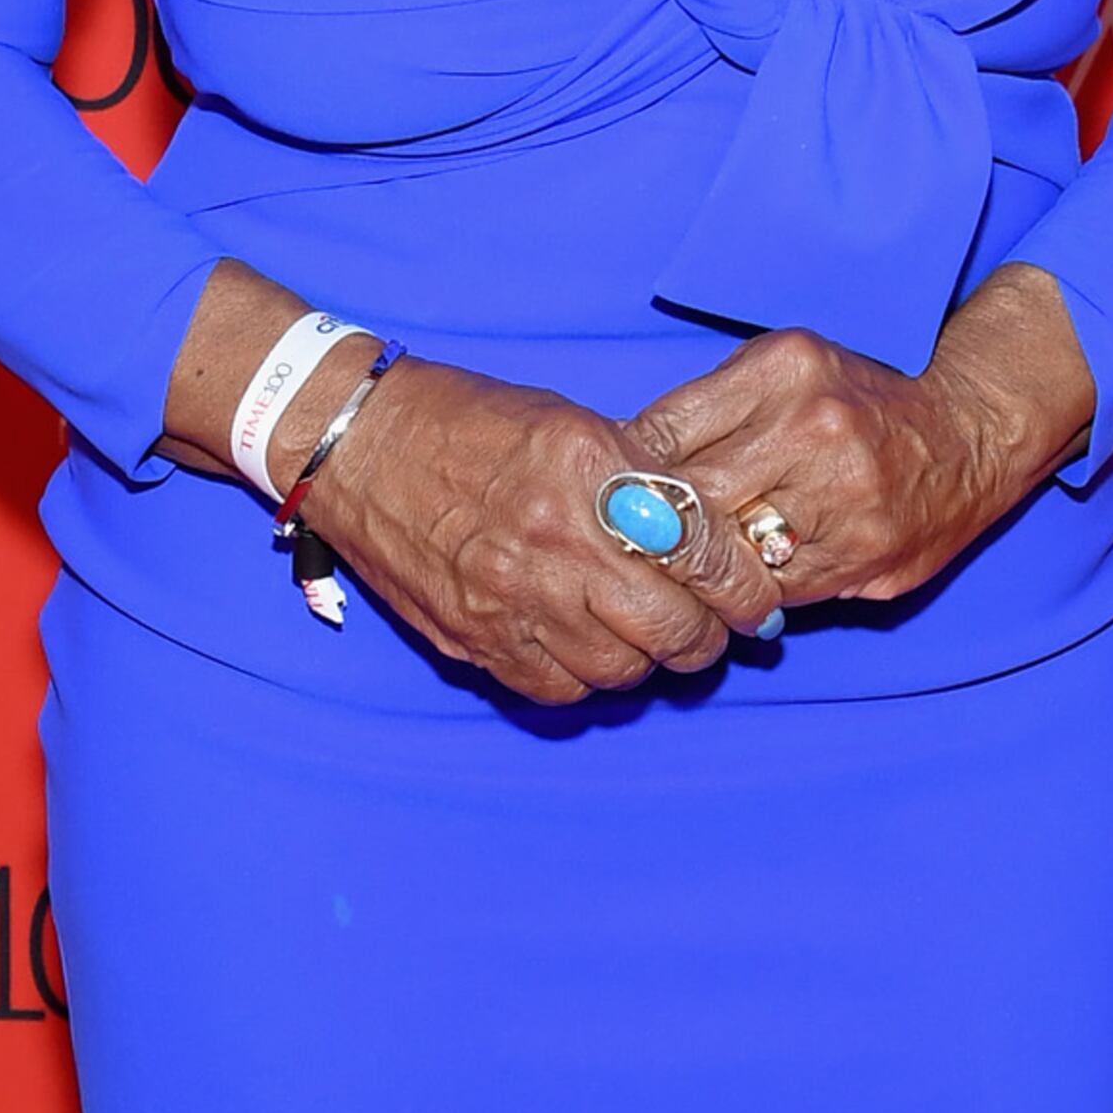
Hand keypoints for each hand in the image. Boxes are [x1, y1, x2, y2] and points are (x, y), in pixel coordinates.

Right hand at [287, 351, 786, 702]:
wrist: (356, 445)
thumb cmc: (470, 422)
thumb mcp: (574, 423)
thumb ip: (644, 478)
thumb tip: (715, 534)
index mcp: (590, 471)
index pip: (701, 551)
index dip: (745, 589)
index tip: (756, 603)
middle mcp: (555, 541)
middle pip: (672, 630)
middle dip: (706, 639)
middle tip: (710, 629)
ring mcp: (510, 599)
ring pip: (621, 671)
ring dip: (646, 660)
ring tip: (645, 635)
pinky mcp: (474, 639)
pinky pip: (558, 690)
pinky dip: (585, 677)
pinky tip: (585, 646)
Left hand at [620, 267, 1097, 610]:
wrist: (972, 431)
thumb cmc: (862, 401)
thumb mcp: (788, 370)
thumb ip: (712, 408)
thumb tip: (620, 461)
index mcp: (781, 367)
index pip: (662, 432)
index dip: (621, 475)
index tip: (602, 497)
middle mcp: (812, 425)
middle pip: (687, 498)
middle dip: (647, 529)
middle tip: (618, 549)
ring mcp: (840, 495)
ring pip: (724, 554)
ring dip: (691, 573)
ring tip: (667, 577)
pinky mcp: (861, 554)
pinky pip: (772, 590)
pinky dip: (742, 596)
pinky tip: (729, 591)